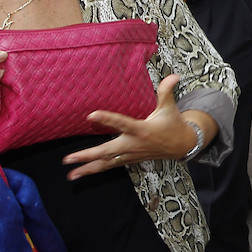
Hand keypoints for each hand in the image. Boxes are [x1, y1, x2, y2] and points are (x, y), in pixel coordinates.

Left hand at [63, 75, 203, 179]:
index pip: (122, 123)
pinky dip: (96, 170)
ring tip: (71, 175)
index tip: (91, 115)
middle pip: (108, 152)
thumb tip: (174, 76)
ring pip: (107, 163)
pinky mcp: (130, 159)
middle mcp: (134, 144)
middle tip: (69, 158)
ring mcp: (131, 154)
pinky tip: (83, 173)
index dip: (107, 119)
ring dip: (88, 169)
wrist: (182, 145)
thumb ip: (167, 91)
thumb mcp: (170, 107)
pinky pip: (111, 166)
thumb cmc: (173, 124)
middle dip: (87, 156)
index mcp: (142, 130)